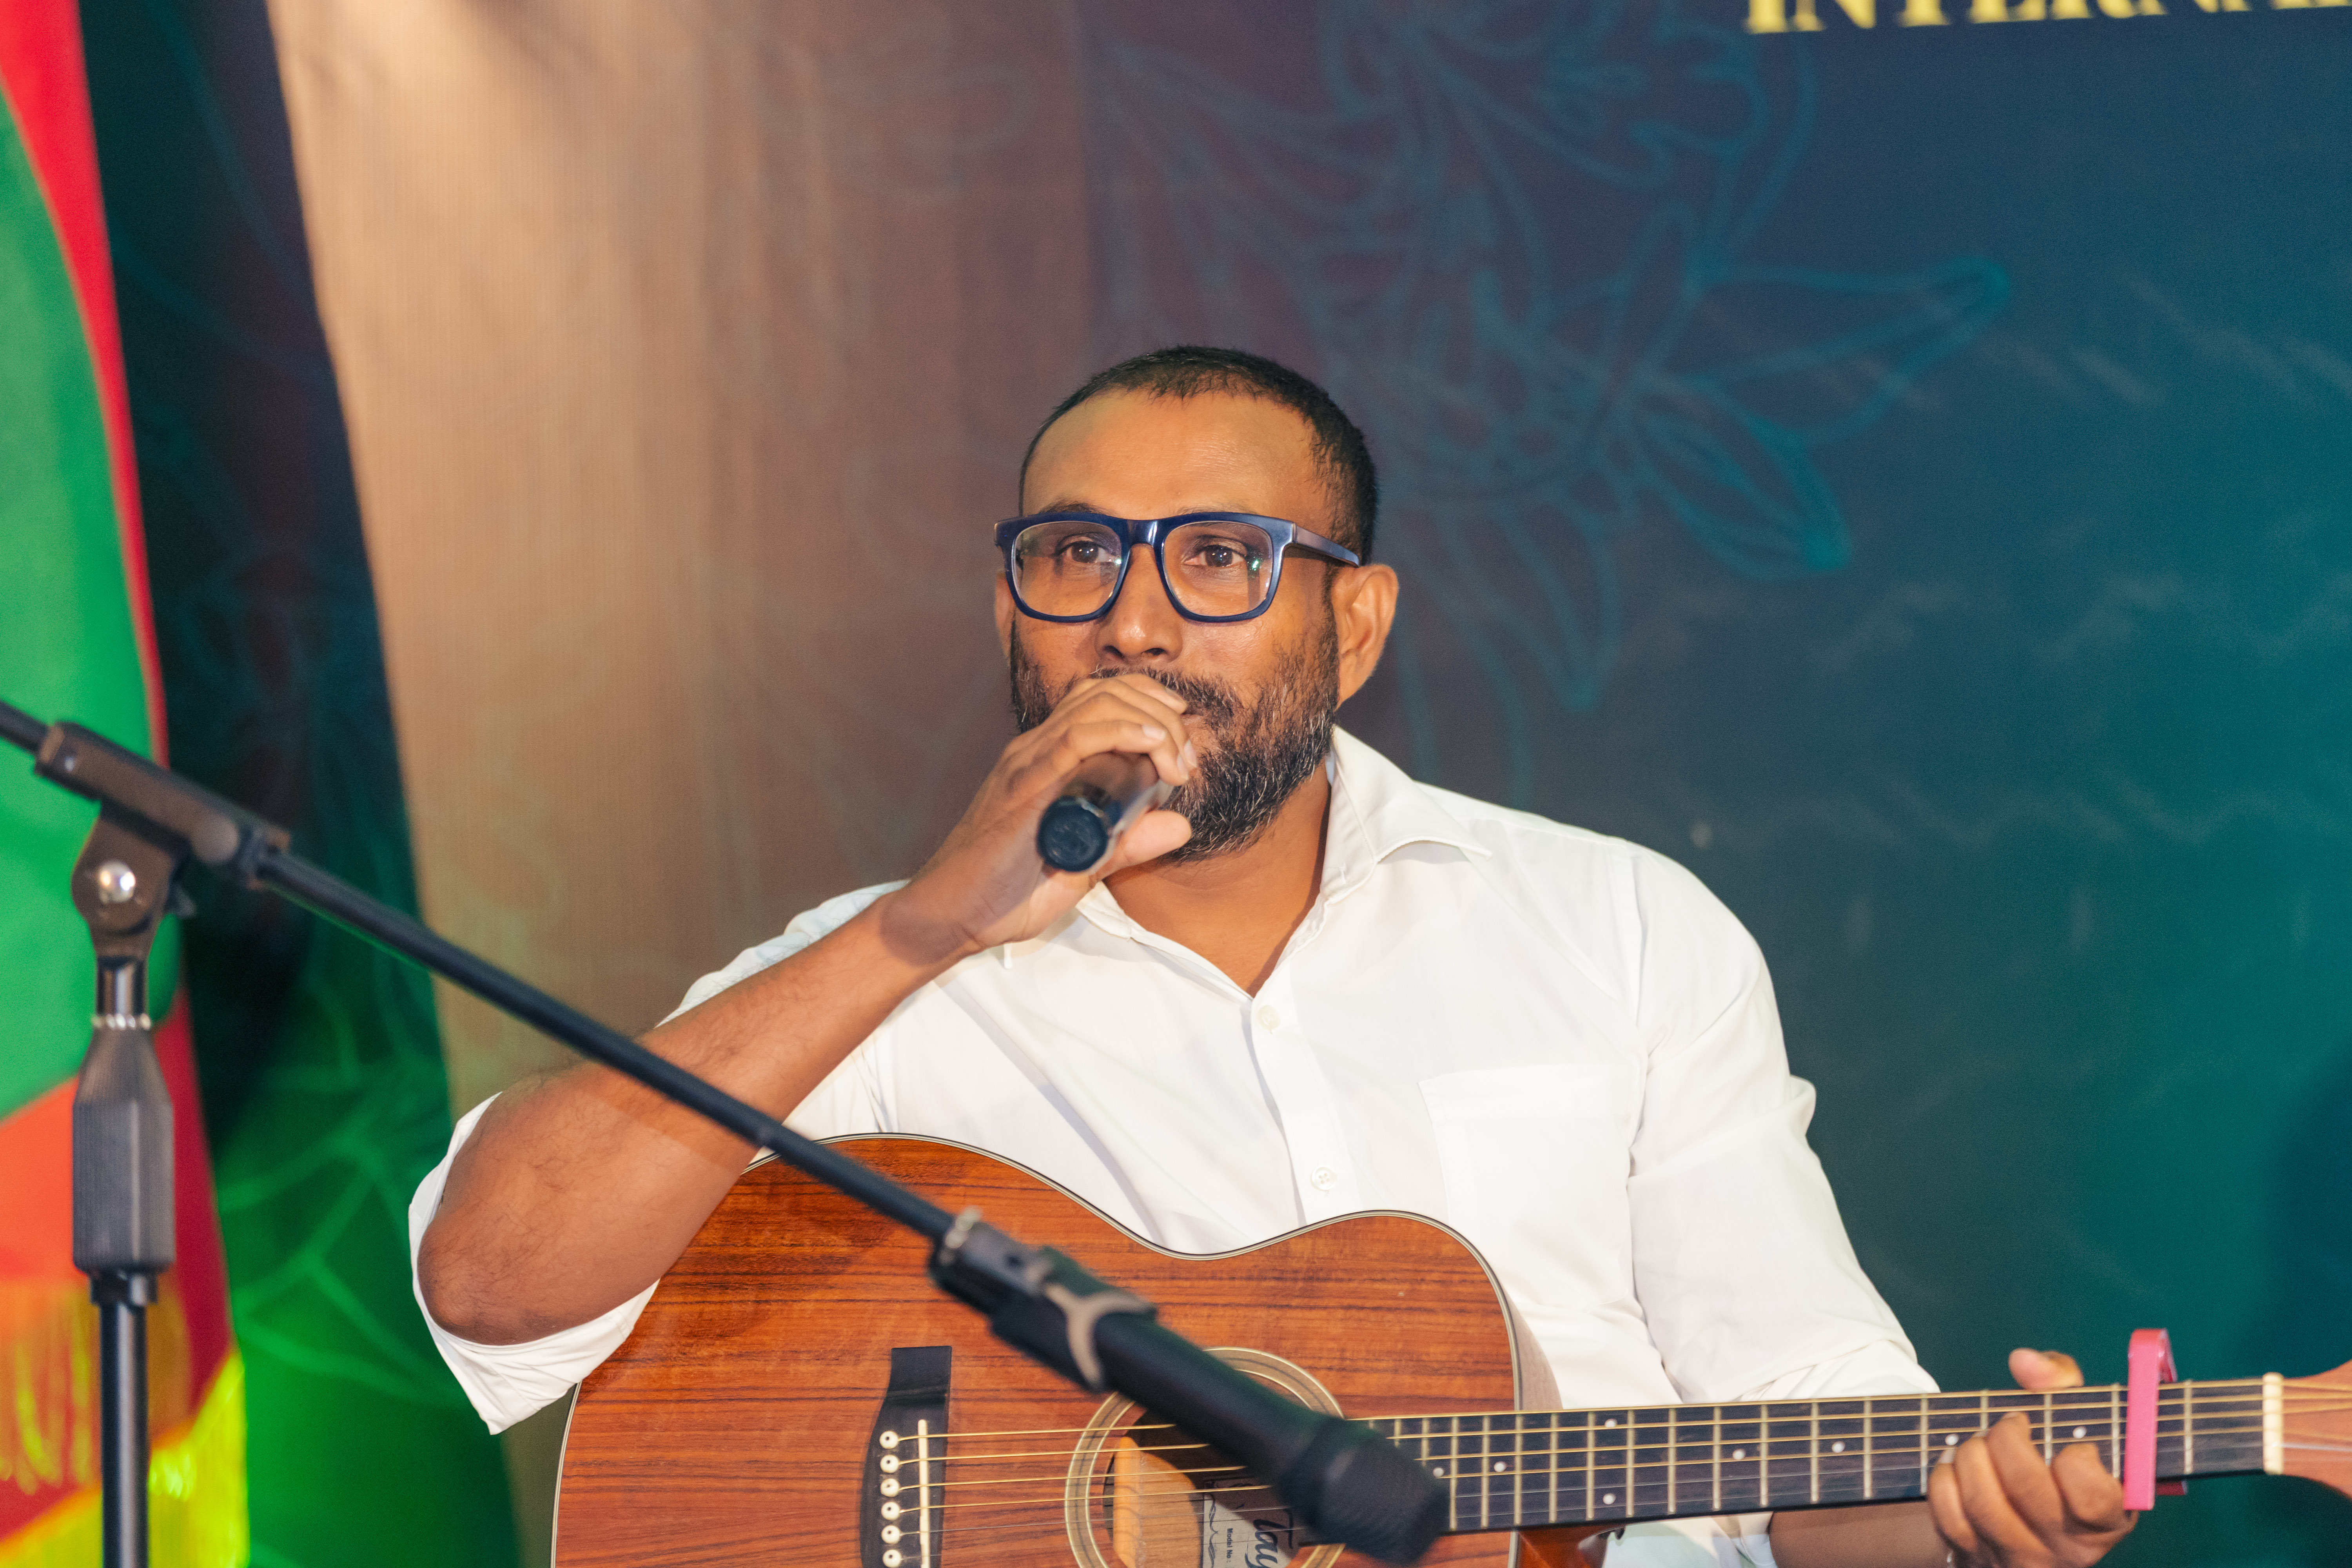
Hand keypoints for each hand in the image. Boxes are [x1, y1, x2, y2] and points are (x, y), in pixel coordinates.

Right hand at [878, 673, 1196, 963]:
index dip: (1152, 708)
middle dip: (1161, 714)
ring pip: (1098, 705)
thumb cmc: (1006, 891)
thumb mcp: (1085, 863)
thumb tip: (1181, 825)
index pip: (1103, 700)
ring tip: (1177, 761)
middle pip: (1107, 693)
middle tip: (1188, 760)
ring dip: (1151, 723)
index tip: (1185, 748)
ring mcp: (1027, 762)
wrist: (950, 915)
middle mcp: (1035, 749)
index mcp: (1048, 757)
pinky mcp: (1022, 785)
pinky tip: (1152, 745)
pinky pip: (1075, 738)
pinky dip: (1121, 731)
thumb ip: (1128, 843)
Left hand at [1928, 1348, 2134, 1567]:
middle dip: (2006, 1438)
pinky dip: (1944, 1479)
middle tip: (2009, 1426)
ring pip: (1982, 1502)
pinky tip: (1955, 1464)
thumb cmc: (2056, 1454)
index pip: (2090, 1495)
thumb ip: (2060, 1379)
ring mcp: (2019, 1559)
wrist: (2024, 1511)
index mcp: (2106, 1520)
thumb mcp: (2075, 1419)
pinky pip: (1949, 1518)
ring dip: (1971, 1454)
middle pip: (2025, 1486)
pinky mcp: (1976, 1560)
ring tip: (1980, 1442)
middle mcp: (2067, 1550)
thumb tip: (2023, 1361)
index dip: (2073, 1458)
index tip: (2066, 1444)